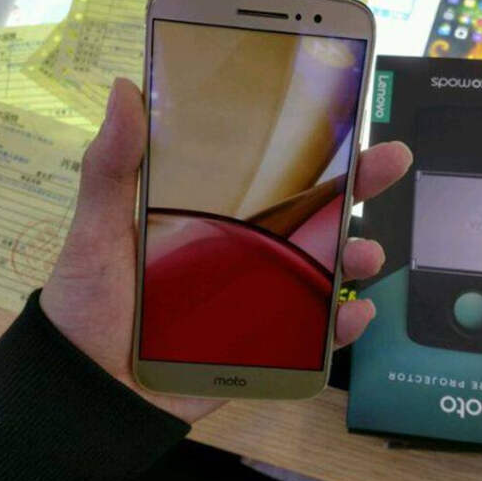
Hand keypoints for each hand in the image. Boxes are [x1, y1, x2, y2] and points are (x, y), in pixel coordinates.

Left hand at [40, 79, 411, 423]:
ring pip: (321, 272)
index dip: (306, 149)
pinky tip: (353, 315)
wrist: (93, 390)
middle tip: (389, 161)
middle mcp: (242, 251)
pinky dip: (339, 328)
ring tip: (366, 253)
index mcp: (210, 215)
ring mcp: (257, 298)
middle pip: (308, 216)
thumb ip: (112, 165)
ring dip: (354, 258)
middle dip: (355, 188)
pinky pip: (312, 335)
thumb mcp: (99, 228)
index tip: (343, 117)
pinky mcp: (263, 345)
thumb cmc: (92, 302)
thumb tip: (124, 90)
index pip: (267, 175)